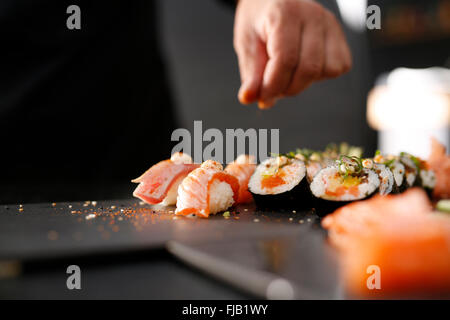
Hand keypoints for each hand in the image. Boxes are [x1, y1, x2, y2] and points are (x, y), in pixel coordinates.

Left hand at [234, 0, 351, 108]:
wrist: (272, 1)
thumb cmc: (258, 21)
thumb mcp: (246, 43)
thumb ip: (250, 72)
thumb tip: (249, 98)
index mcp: (285, 13)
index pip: (285, 60)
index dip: (273, 86)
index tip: (262, 98)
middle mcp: (313, 15)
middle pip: (308, 69)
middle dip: (288, 88)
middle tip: (273, 88)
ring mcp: (330, 24)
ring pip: (327, 70)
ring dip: (304, 83)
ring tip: (287, 74)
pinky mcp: (340, 35)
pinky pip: (339, 67)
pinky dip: (321, 76)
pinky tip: (304, 67)